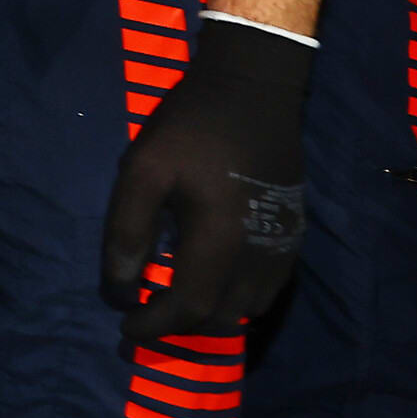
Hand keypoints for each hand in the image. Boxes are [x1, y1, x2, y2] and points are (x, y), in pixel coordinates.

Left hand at [101, 14, 309, 340]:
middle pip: (222, 317)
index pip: (190, 308)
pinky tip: (212, 281)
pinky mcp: (295, 233)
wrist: (254, 90)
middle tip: (146, 314)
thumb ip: (128, 232)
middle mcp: (261, 254)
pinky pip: (270, 287)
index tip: (125, 326)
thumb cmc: (190, 128)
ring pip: (251, 308)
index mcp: (221, 241)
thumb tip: (121, 287)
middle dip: (181, 326)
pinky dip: (239, 298)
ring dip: (212, 315)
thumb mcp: (142, 171)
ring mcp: (285, 245)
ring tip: (174, 301)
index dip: (155, 327)